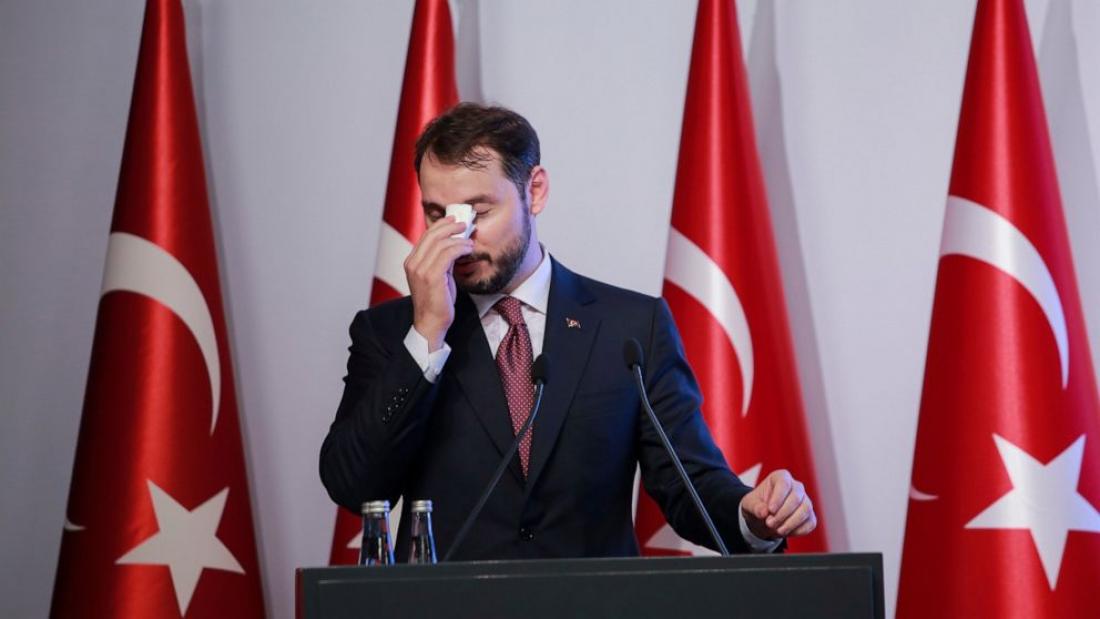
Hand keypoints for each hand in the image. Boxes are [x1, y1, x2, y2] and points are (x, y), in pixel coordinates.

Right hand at [404, 216, 472, 350]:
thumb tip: (454, 245)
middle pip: (432, 235)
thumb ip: (441, 260)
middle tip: (463, 223)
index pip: (425, 237)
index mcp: (411, 262)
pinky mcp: (431, 276)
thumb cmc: (437, 301)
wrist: (431, 322)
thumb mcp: (437, 276)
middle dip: (449, 226)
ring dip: (458, 239)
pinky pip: (447, 254)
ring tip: (469, 240)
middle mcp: (413, 264)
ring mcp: (420, 270)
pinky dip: (460, 248)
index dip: (440, 226)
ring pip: (440, 243)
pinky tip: (468, 249)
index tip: (453, 221)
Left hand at [740, 469, 816, 539]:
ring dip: (791, 523)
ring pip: (805, 510)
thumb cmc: (757, 506)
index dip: (778, 497)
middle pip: (796, 498)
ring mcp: (805, 501)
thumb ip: (755, 507)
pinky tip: (785, 531)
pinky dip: (797, 530)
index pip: (784, 483)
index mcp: (781, 477)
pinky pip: (810, 523)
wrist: (763, 519)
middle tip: (769, 523)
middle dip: (782, 513)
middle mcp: (796, 487)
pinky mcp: (810, 516)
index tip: (770, 510)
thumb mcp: (749, 505)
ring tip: (777, 530)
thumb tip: (763, 512)